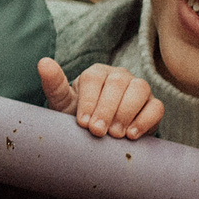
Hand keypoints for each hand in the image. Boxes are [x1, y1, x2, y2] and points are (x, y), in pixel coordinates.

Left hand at [38, 57, 161, 139]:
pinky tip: (132, 135)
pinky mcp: (153, 104)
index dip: (89, 101)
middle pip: (117, 84)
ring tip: (114, 135)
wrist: (101, 137)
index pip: (94, 79)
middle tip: (97, 132)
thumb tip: (43, 62)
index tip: (82, 123)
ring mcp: (138, 88)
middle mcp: (119, 76)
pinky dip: (145, 120)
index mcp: (96, 73)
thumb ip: (54, 85)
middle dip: (106, 109)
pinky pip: (156, 107)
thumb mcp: (64, 103)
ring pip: (139, 90)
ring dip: (126, 113)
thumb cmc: (80, 117)